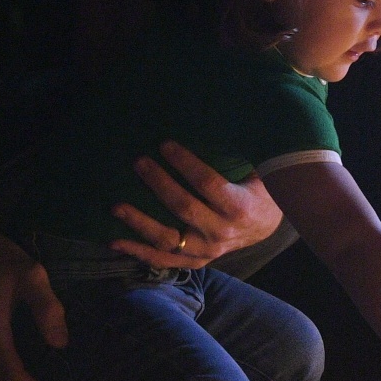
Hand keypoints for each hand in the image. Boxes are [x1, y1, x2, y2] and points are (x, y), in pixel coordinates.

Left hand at [106, 141, 282, 268]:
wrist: (265, 227)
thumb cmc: (258, 190)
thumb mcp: (259, 172)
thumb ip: (240, 154)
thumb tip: (218, 119)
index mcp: (239, 207)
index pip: (207, 183)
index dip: (185, 163)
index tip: (165, 145)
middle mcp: (222, 232)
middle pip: (183, 208)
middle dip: (158, 183)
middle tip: (139, 162)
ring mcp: (207, 251)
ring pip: (167, 239)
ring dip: (139, 222)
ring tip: (116, 206)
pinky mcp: (196, 261)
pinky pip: (163, 261)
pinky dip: (138, 252)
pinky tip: (115, 241)